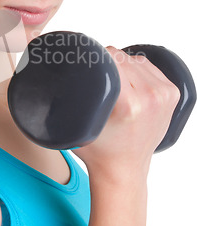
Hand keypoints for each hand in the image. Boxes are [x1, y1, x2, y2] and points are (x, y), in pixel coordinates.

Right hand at [73, 47, 180, 180]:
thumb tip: (54, 71)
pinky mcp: (172, 93)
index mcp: (129, 103)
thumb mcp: (76, 124)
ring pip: (136, 59)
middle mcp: (151, 96)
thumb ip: (67, 98)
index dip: (95, 55)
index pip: (110, 57)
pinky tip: (128, 80)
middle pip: (123, 57)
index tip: (85, 62)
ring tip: (111, 82)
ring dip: (122, 64)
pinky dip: (137, 68)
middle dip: (106, 61)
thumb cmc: (98, 150)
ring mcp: (164, 94)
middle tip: (96, 77)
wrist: (123, 170)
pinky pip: (149, 67)